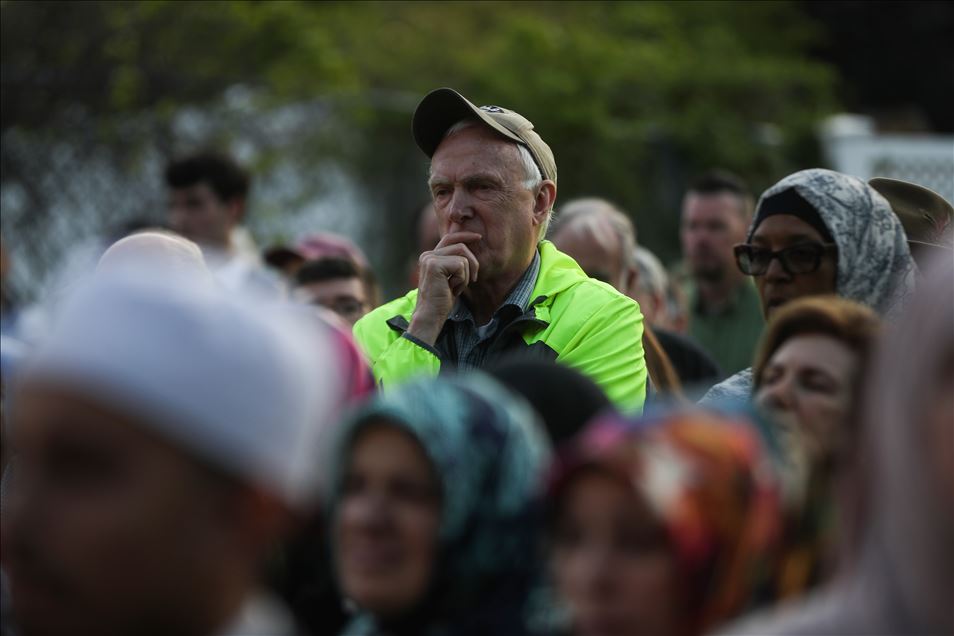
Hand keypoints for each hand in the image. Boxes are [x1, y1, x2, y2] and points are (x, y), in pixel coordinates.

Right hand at [408, 231, 480, 345]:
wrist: (430, 316)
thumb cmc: (442, 300)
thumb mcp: (451, 278)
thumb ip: (455, 263)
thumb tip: (469, 250)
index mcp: (430, 257)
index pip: (450, 238)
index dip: (465, 236)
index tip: (479, 238)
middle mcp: (427, 255)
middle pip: (460, 246)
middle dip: (473, 262)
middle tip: (474, 279)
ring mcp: (429, 258)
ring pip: (462, 256)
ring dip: (466, 275)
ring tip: (456, 287)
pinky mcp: (434, 265)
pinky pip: (460, 265)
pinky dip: (462, 279)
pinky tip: (452, 289)